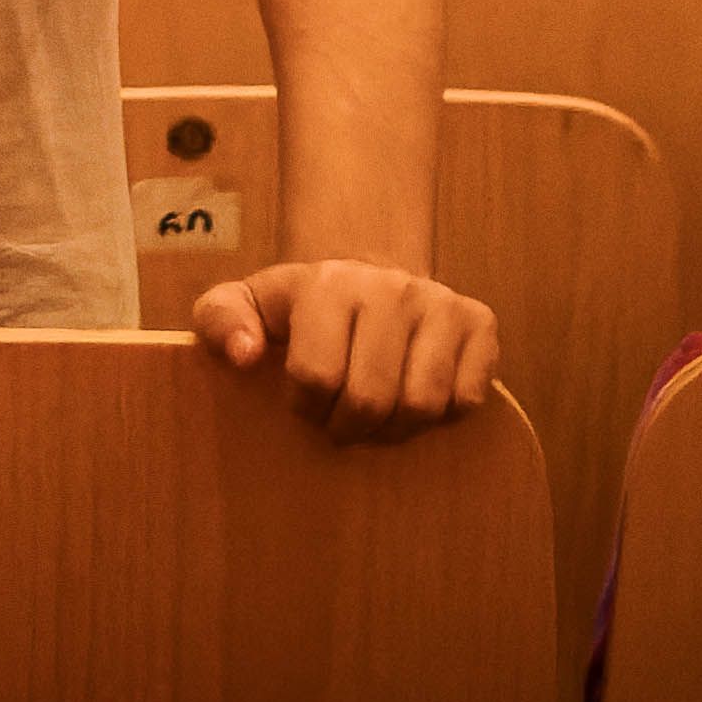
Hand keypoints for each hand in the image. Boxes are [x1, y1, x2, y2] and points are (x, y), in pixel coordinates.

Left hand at [190, 259, 499, 442]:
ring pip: (423, 405)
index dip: (307, 408)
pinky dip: (442, 416)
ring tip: (378, 414)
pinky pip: (467, 398)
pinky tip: (416, 394)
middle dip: (350, 427)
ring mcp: (440, 302)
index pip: (316, 378)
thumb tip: (243, 356)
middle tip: (343, 420)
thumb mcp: (245, 305)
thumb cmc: (300, 307)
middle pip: (372, 399)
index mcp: (327, 284)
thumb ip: (221, 323)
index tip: (305, 402)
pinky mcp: (480, 321)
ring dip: (396, 428)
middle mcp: (391, 286)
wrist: (366, 273)